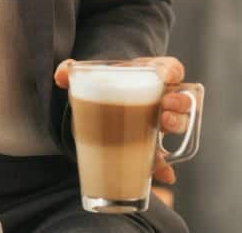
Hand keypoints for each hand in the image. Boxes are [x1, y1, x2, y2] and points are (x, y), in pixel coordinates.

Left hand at [54, 56, 190, 184]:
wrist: (100, 104)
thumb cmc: (103, 85)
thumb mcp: (90, 76)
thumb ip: (72, 72)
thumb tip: (61, 75)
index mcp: (149, 75)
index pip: (170, 68)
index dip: (172, 71)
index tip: (166, 76)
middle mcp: (160, 98)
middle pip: (180, 99)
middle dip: (178, 105)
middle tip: (164, 110)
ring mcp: (158, 121)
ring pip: (179, 124)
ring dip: (177, 126)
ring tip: (164, 129)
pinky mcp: (152, 144)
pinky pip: (164, 156)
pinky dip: (165, 166)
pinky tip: (163, 174)